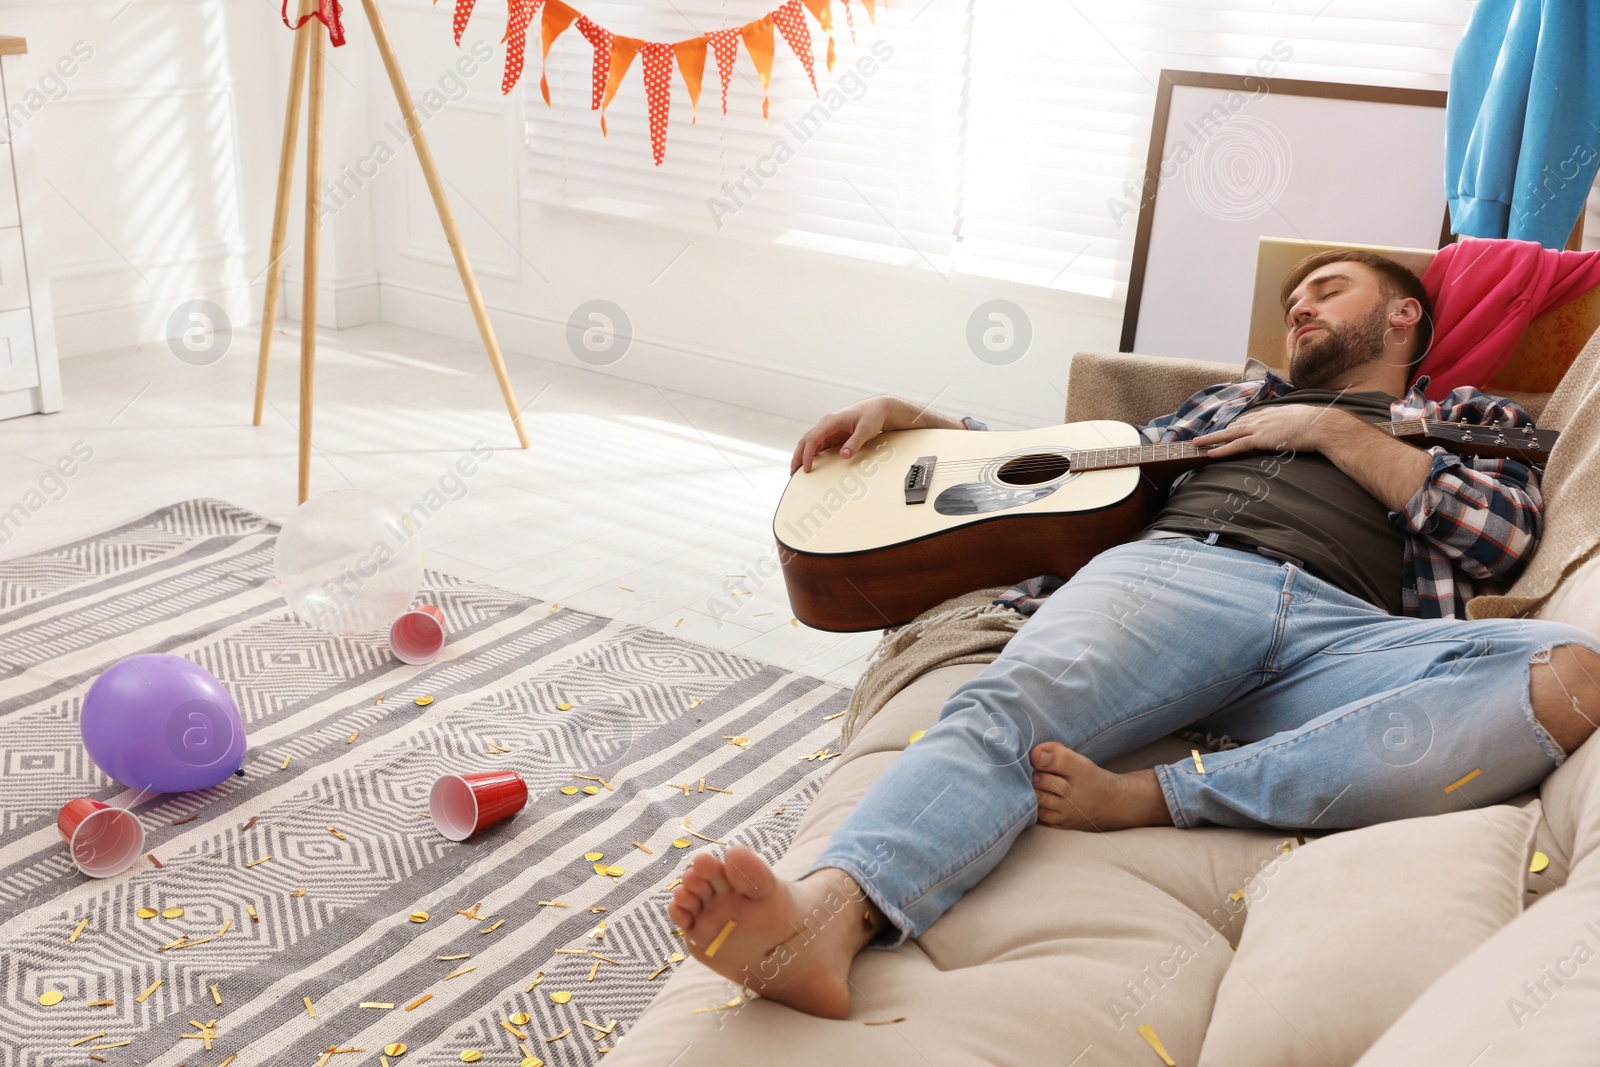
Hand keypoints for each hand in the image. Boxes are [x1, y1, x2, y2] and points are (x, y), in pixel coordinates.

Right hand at [789, 396, 960, 474]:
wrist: (879, 408)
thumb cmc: (873, 416)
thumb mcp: (866, 430)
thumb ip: (855, 442)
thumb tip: (844, 456)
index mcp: (831, 421)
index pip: (813, 439)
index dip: (807, 454)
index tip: (807, 469)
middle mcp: (826, 423)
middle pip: (805, 440)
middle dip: (798, 456)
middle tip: (793, 474)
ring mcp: (828, 428)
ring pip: (809, 442)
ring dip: (802, 455)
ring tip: (798, 471)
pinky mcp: (833, 433)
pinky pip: (818, 444)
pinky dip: (811, 454)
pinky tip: (810, 464)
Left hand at [1193, 405, 1359, 458]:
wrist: (1321, 425)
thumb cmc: (1316, 424)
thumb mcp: (1300, 419)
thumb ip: (1290, 423)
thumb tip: (1293, 428)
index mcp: (1271, 412)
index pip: (1247, 419)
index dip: (1233, 426)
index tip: (1223, 430)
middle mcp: (1262, 417)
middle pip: (1234, 425)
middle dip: (1217, 431)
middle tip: (1201, 436)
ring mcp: (1260, 427)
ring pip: (1229, 434)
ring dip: (1211, 439)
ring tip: (1196, 444)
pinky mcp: (1260, 439)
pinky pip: (1236, 445)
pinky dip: (1222, 449)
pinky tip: (1210, 453)